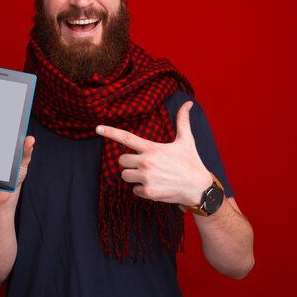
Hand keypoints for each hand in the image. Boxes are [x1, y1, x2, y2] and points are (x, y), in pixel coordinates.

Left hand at [95, 101, 211, 206]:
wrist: (199, 188)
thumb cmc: (191, 162)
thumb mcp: (186, 141)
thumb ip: (182, 122)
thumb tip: (188, 103)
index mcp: (152, 148)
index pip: (127, 138)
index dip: (110, 132)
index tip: (97, 128)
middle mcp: (146, 163)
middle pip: (121, 160)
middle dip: (129, 161)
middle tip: (143, 163)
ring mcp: (146, 178)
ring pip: (124, 175)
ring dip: (133, 175)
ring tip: (149, 174)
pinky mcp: (148, 192)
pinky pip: (134, 190)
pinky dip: (142, 189)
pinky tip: (155, 186)